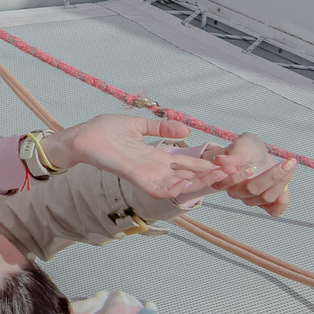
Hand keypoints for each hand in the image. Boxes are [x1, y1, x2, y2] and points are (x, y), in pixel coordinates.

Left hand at [56, 114, 225, 201]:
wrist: (80, 137)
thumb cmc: (104, 132)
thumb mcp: (137, 125)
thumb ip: (160, 128)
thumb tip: (186, 130)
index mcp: (156, 156)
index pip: (186, 163)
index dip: (206, 164)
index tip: (226, 161)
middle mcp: (154, 169)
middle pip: (188, 176)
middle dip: (210, 175)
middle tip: (233, 171)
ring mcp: (146, 174)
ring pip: (179, 185)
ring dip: (199, 182)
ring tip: (220, 177)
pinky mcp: (135, 176)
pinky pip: (159, 188)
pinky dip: (176, 187)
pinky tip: (191, 182)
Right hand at [206, 134, 295, 216]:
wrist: (257, 154)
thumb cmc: (248, 149)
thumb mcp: (242, 144)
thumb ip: (233, 154)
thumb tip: (219, 161)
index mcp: (224, 178)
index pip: (230, 183)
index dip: (241, 177)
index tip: (253, 167)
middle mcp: (236, 192)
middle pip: (253, 190)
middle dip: (272, 176)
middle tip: (286, 162)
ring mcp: (251, 200)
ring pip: (266, 197)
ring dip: (282, 182)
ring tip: (290, 166)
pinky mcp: (265, 205)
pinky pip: (275, 211)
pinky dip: (283, 200)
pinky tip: (287, 185)